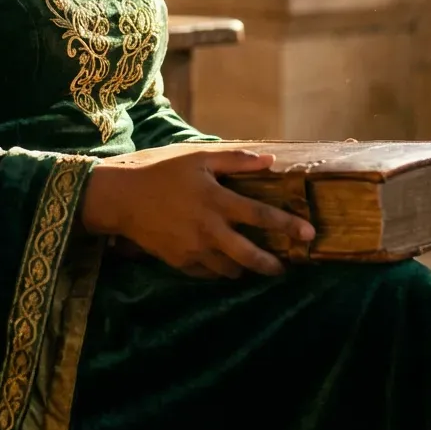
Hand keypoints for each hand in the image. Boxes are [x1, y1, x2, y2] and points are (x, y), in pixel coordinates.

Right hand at [80, 147, 314, 278]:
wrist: (121, 197)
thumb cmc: (161, 170)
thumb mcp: (197, 156)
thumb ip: (234, 159)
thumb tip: (269, 160)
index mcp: (216, 200)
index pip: (260, 215)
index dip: (287, 225)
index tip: (309, 234)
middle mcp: (208, 229)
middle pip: (249, 255)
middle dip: (271, 264)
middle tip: (284, 267)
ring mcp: (193, 250)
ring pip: (230, 269)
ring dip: (245, 268)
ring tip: (255, 264)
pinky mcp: (179, 262)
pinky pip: (207, 273)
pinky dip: (219, 270)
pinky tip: (223, 263)